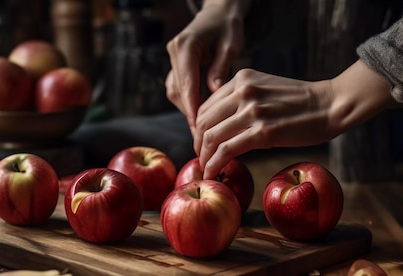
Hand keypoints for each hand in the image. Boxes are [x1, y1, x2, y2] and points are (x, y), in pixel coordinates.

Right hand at [166, 0, 249, 129]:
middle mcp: (174, 52)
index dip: (192, 107)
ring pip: (176, 92)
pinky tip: (203, 114)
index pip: (186, 83)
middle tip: (203, 135)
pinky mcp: (176, 66)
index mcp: (185, 46)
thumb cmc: (227, 27)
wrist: (218, 13)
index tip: (199, 128)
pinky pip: (179, 88)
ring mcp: (173, 59)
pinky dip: (189, 102)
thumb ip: (221, 68)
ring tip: (204, 129)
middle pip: (177, 91)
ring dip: (189, 109)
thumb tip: (214, 92)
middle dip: (190, 113)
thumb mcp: (230, 45)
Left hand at [194, 61, 394, 178]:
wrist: (331, 105)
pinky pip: (226, 150)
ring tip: (206, 168)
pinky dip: (214, 164)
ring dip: (204, 157)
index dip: (199, 128)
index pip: (206, 106)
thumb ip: (242, 100)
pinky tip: (213, 173)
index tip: (203, 143)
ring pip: (211, 137)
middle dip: (199, 144)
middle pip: (203, 121)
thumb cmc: (302, 102)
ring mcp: (251, 111)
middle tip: (202, 159)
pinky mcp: (262, 132)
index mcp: (241, 79)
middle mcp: (242, 91)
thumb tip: (221, 125)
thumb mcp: (266, 90)